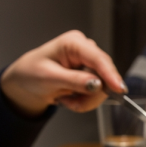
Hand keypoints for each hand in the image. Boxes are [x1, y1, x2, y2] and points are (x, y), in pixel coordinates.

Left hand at [0, 30, 125, 116]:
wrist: (26, 82)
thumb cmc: (31, 73)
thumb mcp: (49, 78)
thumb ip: (74, 80)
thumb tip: (97, 84)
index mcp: (74, 43)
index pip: (98, 58)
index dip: (110, 74)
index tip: (119, 89)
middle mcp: (86, 50)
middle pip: (104, 75)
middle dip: (90, 94)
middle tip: (71, 103)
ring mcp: (89, 63)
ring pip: (103, 87)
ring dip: (86, 100)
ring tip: (66, 101)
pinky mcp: (91, 75)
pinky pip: (98, 93)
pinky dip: (84, 101)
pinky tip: (69, 98)